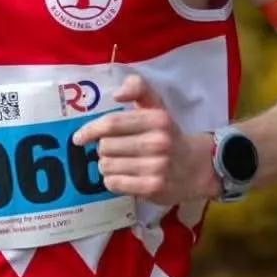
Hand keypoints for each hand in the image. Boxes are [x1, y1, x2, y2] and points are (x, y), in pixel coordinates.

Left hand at [70, 71, 217, 205]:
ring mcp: (156, 166)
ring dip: (106, 166)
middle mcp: (157, 142)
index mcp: (156, 119)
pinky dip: (112, 180)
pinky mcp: (152, 187)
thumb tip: (117, 94)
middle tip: (113, 151)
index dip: (90, 130)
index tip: (79, 137)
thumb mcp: (158, 107)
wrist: (198, 168)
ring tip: (120, 164)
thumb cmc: (169, 136)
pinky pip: (113, 183)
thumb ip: (139, 89)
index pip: (112, 124)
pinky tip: (123, 177)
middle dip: (103, 149)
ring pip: (106, 166)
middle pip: (105, 147)